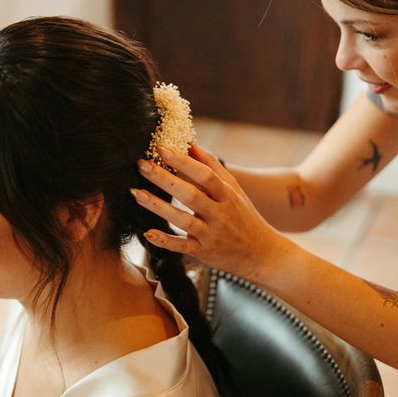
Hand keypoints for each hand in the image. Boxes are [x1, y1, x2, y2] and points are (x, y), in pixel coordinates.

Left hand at [132, 144, 287, 281]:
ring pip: (183, 220)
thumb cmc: (243, 216)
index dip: (183, 162)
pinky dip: (165, 240)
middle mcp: (220, 214)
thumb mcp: (233, 189)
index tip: (162, 148)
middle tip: (142, 164)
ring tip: (137, 193)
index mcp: (227, 195)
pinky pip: (182, 247)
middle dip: (165, 179)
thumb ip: (212, 166)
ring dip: (159, 207)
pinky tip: (148, 233)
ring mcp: (211, 234)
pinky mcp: (203, 252)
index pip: (205, 175)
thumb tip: (190, 143)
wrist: (261, 253)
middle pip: (191, 195)